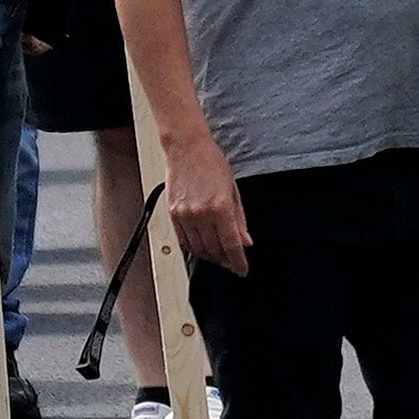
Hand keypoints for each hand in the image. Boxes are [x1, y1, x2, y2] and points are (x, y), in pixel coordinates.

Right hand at [166, 140, 249, 272]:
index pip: (231, 245)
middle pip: (214, 249)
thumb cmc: (212, 163)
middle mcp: (202, 214)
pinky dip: (193, 247)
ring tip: (217, 255)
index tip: (242, 269)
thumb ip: (239, 220)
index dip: (238, 262)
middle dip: (224, 260)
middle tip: (231, 262)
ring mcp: (185, 215)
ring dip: (209, 255)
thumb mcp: (233, 190)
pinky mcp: (173, 214)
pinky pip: (183, 240)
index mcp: (221, 207)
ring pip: (198, 248)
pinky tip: (200, 246)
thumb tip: (245, 241)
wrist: (187, 149)